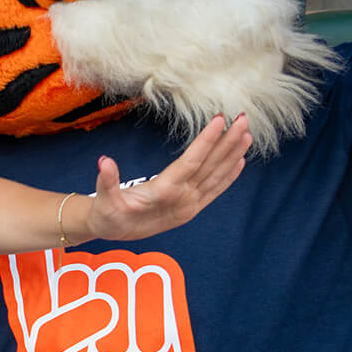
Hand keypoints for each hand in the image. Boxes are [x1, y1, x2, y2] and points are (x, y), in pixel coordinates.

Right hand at [83, 113, 249, 242]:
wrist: (111, 233)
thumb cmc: (108, 214)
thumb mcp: (103, 201)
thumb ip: (106, 181)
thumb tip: (104, 161)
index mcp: (164, 193)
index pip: (191, 162)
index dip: (207, 141)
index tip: (220, 120)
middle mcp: (182, 199)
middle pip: (211, 166)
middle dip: (229, 142)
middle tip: (243, 119)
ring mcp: (189, 205)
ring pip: (216, 176)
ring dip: (233, 154)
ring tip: (247, 134)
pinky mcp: (191, 209)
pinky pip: (215, 190)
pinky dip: (229, 176)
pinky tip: (240, 161)